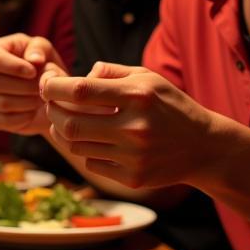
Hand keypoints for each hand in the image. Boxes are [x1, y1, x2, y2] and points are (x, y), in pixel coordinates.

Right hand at [0, 33, 66, 135]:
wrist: (45, 92)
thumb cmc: (41, 64)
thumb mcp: (44, 49)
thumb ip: (39, 48)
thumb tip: (33, 60)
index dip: (14, 67)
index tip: (33, 72)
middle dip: (25, 86)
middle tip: (42, 86)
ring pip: (2, 103)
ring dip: (28, 102)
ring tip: (40, 97)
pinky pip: (3, 121)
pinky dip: (24, 117)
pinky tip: (32, 110)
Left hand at [41, 62, 218, 188]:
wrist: (204, 147)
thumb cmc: (169, 106)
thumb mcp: (147, 78)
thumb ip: (110, 72)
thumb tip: (75, 77)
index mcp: (137, 96)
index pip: (79, 90)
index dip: (53, 87)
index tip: (45, 84)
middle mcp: (135, 127)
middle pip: (69, 122)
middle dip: (51, 111)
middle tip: (50, 105)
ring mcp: (134, 156)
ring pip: (75, 145)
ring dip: (64, 132)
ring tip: (68, 121)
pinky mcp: (133, 178)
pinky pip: (90, 163)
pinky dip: (86, 151)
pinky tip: (95, 141)